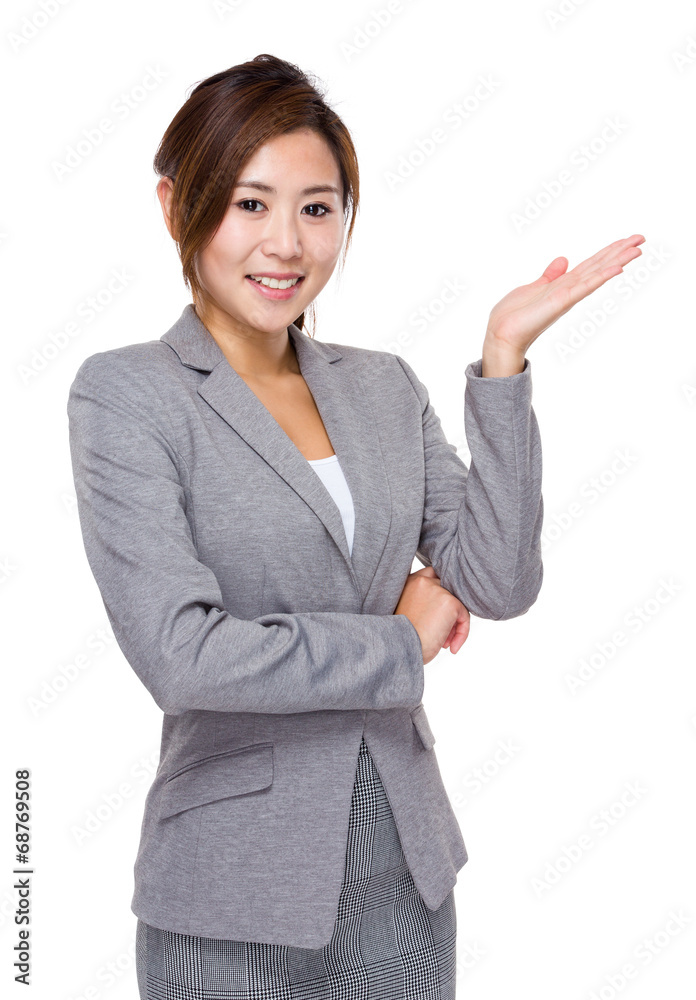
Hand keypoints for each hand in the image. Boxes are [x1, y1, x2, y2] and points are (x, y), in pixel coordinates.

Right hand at [394, 566, 469, 664]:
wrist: (401, 647)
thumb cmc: (401, 637)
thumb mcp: (409, 612)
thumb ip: (423, 601)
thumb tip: (443, 608)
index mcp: (409, 582)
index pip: (431, 575)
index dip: (439, 591)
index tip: (438, 612)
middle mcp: (423, 581)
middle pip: (447, 589)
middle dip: (447, 611)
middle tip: (441, 632)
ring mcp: (438, 590)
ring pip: (456, 604)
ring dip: (452, 625)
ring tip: (443, 643)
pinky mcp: (450, 602)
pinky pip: (464, 616)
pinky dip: (461, 633)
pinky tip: (451, 647)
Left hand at [483, 233, 645, 361]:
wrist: (501, 334)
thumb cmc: (514, 316)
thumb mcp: (533, 288)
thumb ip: (550, 275)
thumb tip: (564, 260)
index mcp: (563, 286)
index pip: (591, 265)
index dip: (608, 252)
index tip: (627, 240)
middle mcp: (569, 290)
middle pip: (599, 266)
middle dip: (620, 252)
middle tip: (641, 239)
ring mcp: (567, 296)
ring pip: (597, 273)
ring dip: (617, 260)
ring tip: (638, 249)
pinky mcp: (561, 302)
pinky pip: (584, 287)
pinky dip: (600, 277)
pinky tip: (617, 269)